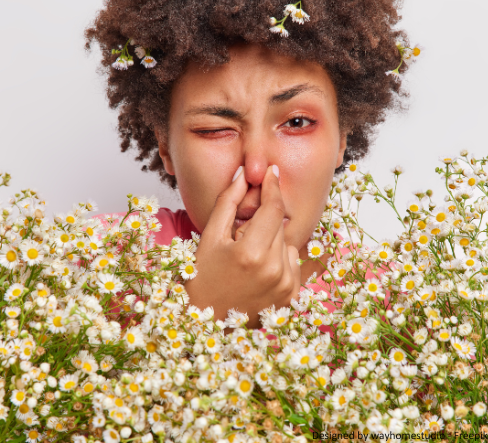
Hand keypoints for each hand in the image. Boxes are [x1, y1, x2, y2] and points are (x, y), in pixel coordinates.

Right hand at [184, 165, 300, 328]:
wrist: (204, 322)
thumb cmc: (201, 277)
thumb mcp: (209, 237)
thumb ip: (227, 201)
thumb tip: (243, 174)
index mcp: (251, 254)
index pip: (273, 208)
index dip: (272, 186)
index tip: (272, 171)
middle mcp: (274, 271)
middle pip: (279, 225)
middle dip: (261, 223)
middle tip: (239, 239)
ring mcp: (285, 286)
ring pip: (287, 243)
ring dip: (270, 242)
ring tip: (247, 259)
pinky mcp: (291, 297)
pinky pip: (292, 262)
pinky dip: (279, 259)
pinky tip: (258, 271)